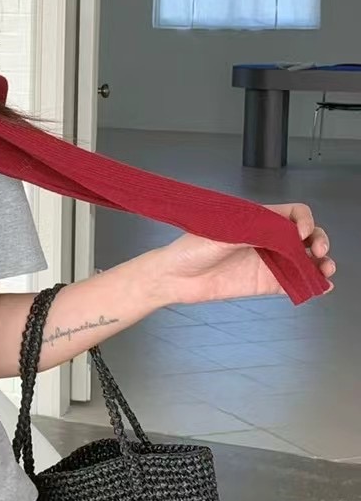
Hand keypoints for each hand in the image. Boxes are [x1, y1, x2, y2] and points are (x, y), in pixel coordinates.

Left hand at [154, 202, 335, 306]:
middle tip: (318, 251)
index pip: (292, 214)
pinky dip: (311, 284)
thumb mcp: (220, 232)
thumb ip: (250, 232)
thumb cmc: (190, 248)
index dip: (304, 220)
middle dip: (319, 241)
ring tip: (326, 270)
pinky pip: (294, 283)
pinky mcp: (265, 283)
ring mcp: (268, 262)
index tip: (300, 233)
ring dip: (321, 263)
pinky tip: (321, 286)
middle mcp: (267, 240)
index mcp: (257, 221)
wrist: (174, 277)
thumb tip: (277, 233)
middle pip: (305, 237)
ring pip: (304, 260)